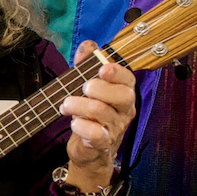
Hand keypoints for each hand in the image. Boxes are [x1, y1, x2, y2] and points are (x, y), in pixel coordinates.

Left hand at [61, 41, 136, 187]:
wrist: (90, 150)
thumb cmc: (90, 115)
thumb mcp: (88, 89)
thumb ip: (87, 66)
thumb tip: (89, 45)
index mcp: (123, 94)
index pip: (129, 80)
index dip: (117, 72)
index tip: (102, 69)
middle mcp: (124, 110)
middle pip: (122, 95)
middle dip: (97, 87)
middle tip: (82, 89)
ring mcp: (115, 128)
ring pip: (100, 111)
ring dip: (77, 105)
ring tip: (67, 105)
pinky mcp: (103, 143)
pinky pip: (95, 133)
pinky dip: (80, 126)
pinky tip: (74, 123)